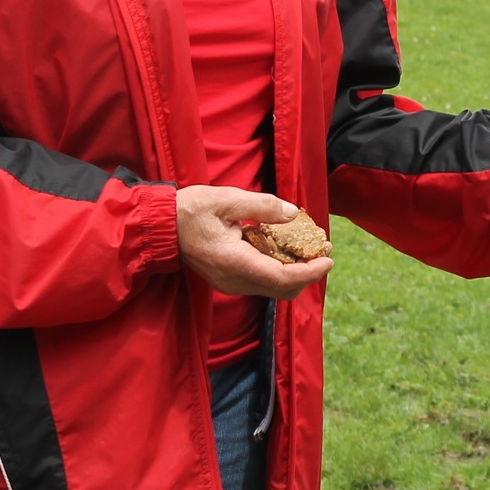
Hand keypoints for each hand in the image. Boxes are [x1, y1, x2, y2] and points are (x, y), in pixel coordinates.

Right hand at [175, 186, 331, 299]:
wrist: (161, 226)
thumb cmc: (190, 210)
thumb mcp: (226, 199)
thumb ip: (262, 206)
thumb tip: (293, 213)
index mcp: (234, 262)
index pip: (282, 278)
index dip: (310, 272)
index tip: (329, 260)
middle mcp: (234, 280)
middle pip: (282, 290)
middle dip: (308, 272)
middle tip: (325, 249)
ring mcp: (230, 283)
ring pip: (273, 289)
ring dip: (295, 273)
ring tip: (310, 247)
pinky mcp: (228, 280)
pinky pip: (262, 282)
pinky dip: (280, 270)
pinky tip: (286, 249)